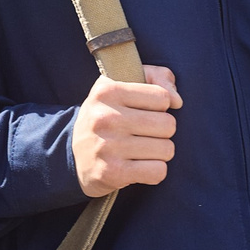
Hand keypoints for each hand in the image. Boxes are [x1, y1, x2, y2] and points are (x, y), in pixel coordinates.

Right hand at [72, 66, 180, 196]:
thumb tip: (177, 100)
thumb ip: (156, 77)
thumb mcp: (122, 87)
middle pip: (168, 124)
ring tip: (141, 151)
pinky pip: (158, 172)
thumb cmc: (107, 118)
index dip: (159, 107)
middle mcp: (105, 117)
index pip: (162, 97)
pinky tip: (139, 167)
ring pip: (167, 149)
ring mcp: (108, 146)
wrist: (73, 157)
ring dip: (159, 153)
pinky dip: (155, 171)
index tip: (144, 112)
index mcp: (108, 91)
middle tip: (144, 135)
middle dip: (162, 132)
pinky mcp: (112, 172)